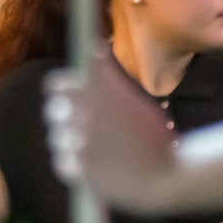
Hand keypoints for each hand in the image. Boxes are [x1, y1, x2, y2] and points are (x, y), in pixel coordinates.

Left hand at [45, 64, 179, 213]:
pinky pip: (62, 160)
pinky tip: (94, 162)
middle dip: (68, 114)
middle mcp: (81, 115)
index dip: (64, 88)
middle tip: (87, 122)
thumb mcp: (133, 98)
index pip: (56, 85)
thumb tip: (93, 44)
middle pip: (54, 110)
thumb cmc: (154, 135)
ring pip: (58, 137)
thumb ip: (107, 73)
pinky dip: (73, 162)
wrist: (168, 178)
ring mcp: (78, 144)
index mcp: (95, 94)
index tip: (72, 94)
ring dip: (71, 139)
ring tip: (97, 146)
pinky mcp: (78, 170)